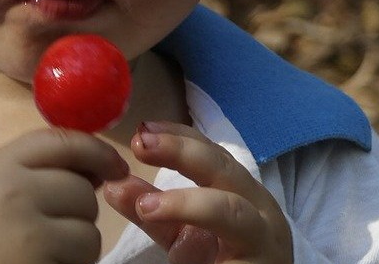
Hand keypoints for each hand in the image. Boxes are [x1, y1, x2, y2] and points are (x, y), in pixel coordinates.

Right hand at [0, 128, 128, 263]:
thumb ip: (35, 164)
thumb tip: (99, 166)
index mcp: (2, 163)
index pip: (63, 142)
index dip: (97, 150)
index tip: (115, 166)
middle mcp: (16, 191)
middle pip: (82, 190)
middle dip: (80, 209)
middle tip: (56, 223)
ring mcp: (29, 233)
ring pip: (90, 231)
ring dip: (79, 243)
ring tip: (49, 247)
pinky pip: (82, 263)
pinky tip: (46, 263)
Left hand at [103, 121, 292, 263]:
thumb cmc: (215, 262)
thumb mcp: (176, 231)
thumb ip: (149, 207)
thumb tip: (113, 183)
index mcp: (239, 189)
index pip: (209, 150)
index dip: (177, 135)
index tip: (143, 129)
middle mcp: (259, 207)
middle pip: (223, 168)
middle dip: (181, 152)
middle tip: (141, 145)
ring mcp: (265, 238)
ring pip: (231, 209)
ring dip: (186, 203)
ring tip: (146, 207)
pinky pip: (232, 245)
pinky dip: (201, 237)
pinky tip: (174, 240)